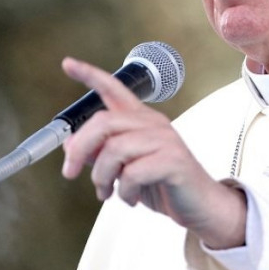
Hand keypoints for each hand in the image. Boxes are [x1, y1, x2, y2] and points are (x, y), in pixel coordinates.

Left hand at [60, 57, 246, 249]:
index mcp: (141, 120)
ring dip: (101, 177)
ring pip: (114, 150)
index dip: (90, 75)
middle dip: (80, 149)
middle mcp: (153, 123)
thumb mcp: (124, 168)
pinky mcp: (173, 161)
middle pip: (104, 122)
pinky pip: (132, 173)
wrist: (200, 205)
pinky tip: (131, 198)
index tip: (68, 64)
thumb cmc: (163, 183)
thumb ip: (100, 153)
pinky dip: (124, 192)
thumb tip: (70, 145)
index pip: (114, 88)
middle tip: (70, 172)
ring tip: (107, 192)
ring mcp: (165, 140)